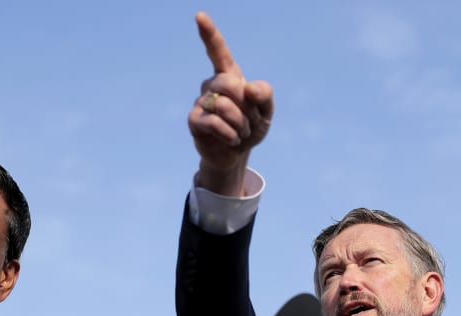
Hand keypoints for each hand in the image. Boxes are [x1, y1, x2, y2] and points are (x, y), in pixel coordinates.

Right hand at [188, 12, 273, 195]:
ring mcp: (201, 102)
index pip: (218, 51)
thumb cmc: (251, 127)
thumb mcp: (266, 111)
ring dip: (241, 125)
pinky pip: (215, 123)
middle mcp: (211, 84)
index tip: (199, 16)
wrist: (237, 154)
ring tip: (241, 134)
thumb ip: (265, 94)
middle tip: (249, 123)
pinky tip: (231, 140)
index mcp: (229, 76)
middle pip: (230, 84)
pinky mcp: (194, 120)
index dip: (209, 33)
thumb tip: (248, 87)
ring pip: (225, 106)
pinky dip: (230, 134)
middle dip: (247, 108)